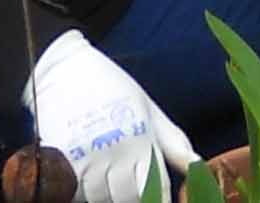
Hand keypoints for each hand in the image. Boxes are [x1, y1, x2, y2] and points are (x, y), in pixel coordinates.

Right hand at [25, 31, 196, 202]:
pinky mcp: (60, 159)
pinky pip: (74, 191)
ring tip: (107, 178)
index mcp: (142, 141)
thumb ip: (175, 145)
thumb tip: (199, 169)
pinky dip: (81, 191)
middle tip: (132, 188)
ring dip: (106, 196)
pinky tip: (86, 177)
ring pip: (99, 199)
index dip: (159, 199)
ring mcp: (86, 158)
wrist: (66, 69)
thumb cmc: (113, 89)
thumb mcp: (150, 111)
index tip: (159, 199)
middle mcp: (116, 153)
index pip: (157, 189)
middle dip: (134, 198)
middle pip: (129, 199)